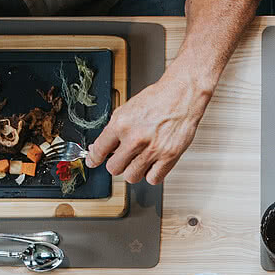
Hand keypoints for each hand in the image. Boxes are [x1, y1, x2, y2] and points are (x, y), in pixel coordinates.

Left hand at [84, 64, 210, 185]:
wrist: (182, 95)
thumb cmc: (157, 99)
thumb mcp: (128, 110)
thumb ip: (114, 129)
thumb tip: (101, 147)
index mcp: (121, 124)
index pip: (99, 150)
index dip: (94, 158)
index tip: (93, 161)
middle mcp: (135, 138)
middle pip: (114, 168)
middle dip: (117, 164)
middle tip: (123, 158)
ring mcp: (152, 150)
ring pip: (132, 177)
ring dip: (134, 170)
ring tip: (139, 160)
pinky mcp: (168, 157)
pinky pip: (152, 179)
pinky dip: (152, 174)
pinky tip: (153, 164)